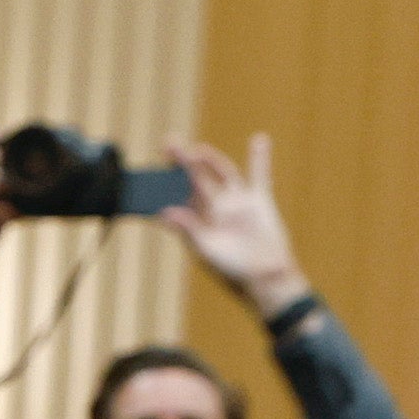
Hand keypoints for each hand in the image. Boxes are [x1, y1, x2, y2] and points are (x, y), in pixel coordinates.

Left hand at [158, 135, 310, 319]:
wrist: (265, 278)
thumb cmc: (231, 270)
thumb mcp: (206, 251)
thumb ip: (188, 230)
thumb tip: (165, 213)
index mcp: (198, 221)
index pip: (178, 196)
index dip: (166, 183)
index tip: (153, 171)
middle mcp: (215, 208)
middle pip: (196, 179)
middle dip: (183, 162)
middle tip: (169, 143)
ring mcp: (237, 202)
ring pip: (223, 173)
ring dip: (211, 160)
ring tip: (198, 148)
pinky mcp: (259, 200)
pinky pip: (259, 175)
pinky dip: (260, 158)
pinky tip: (259, 139)